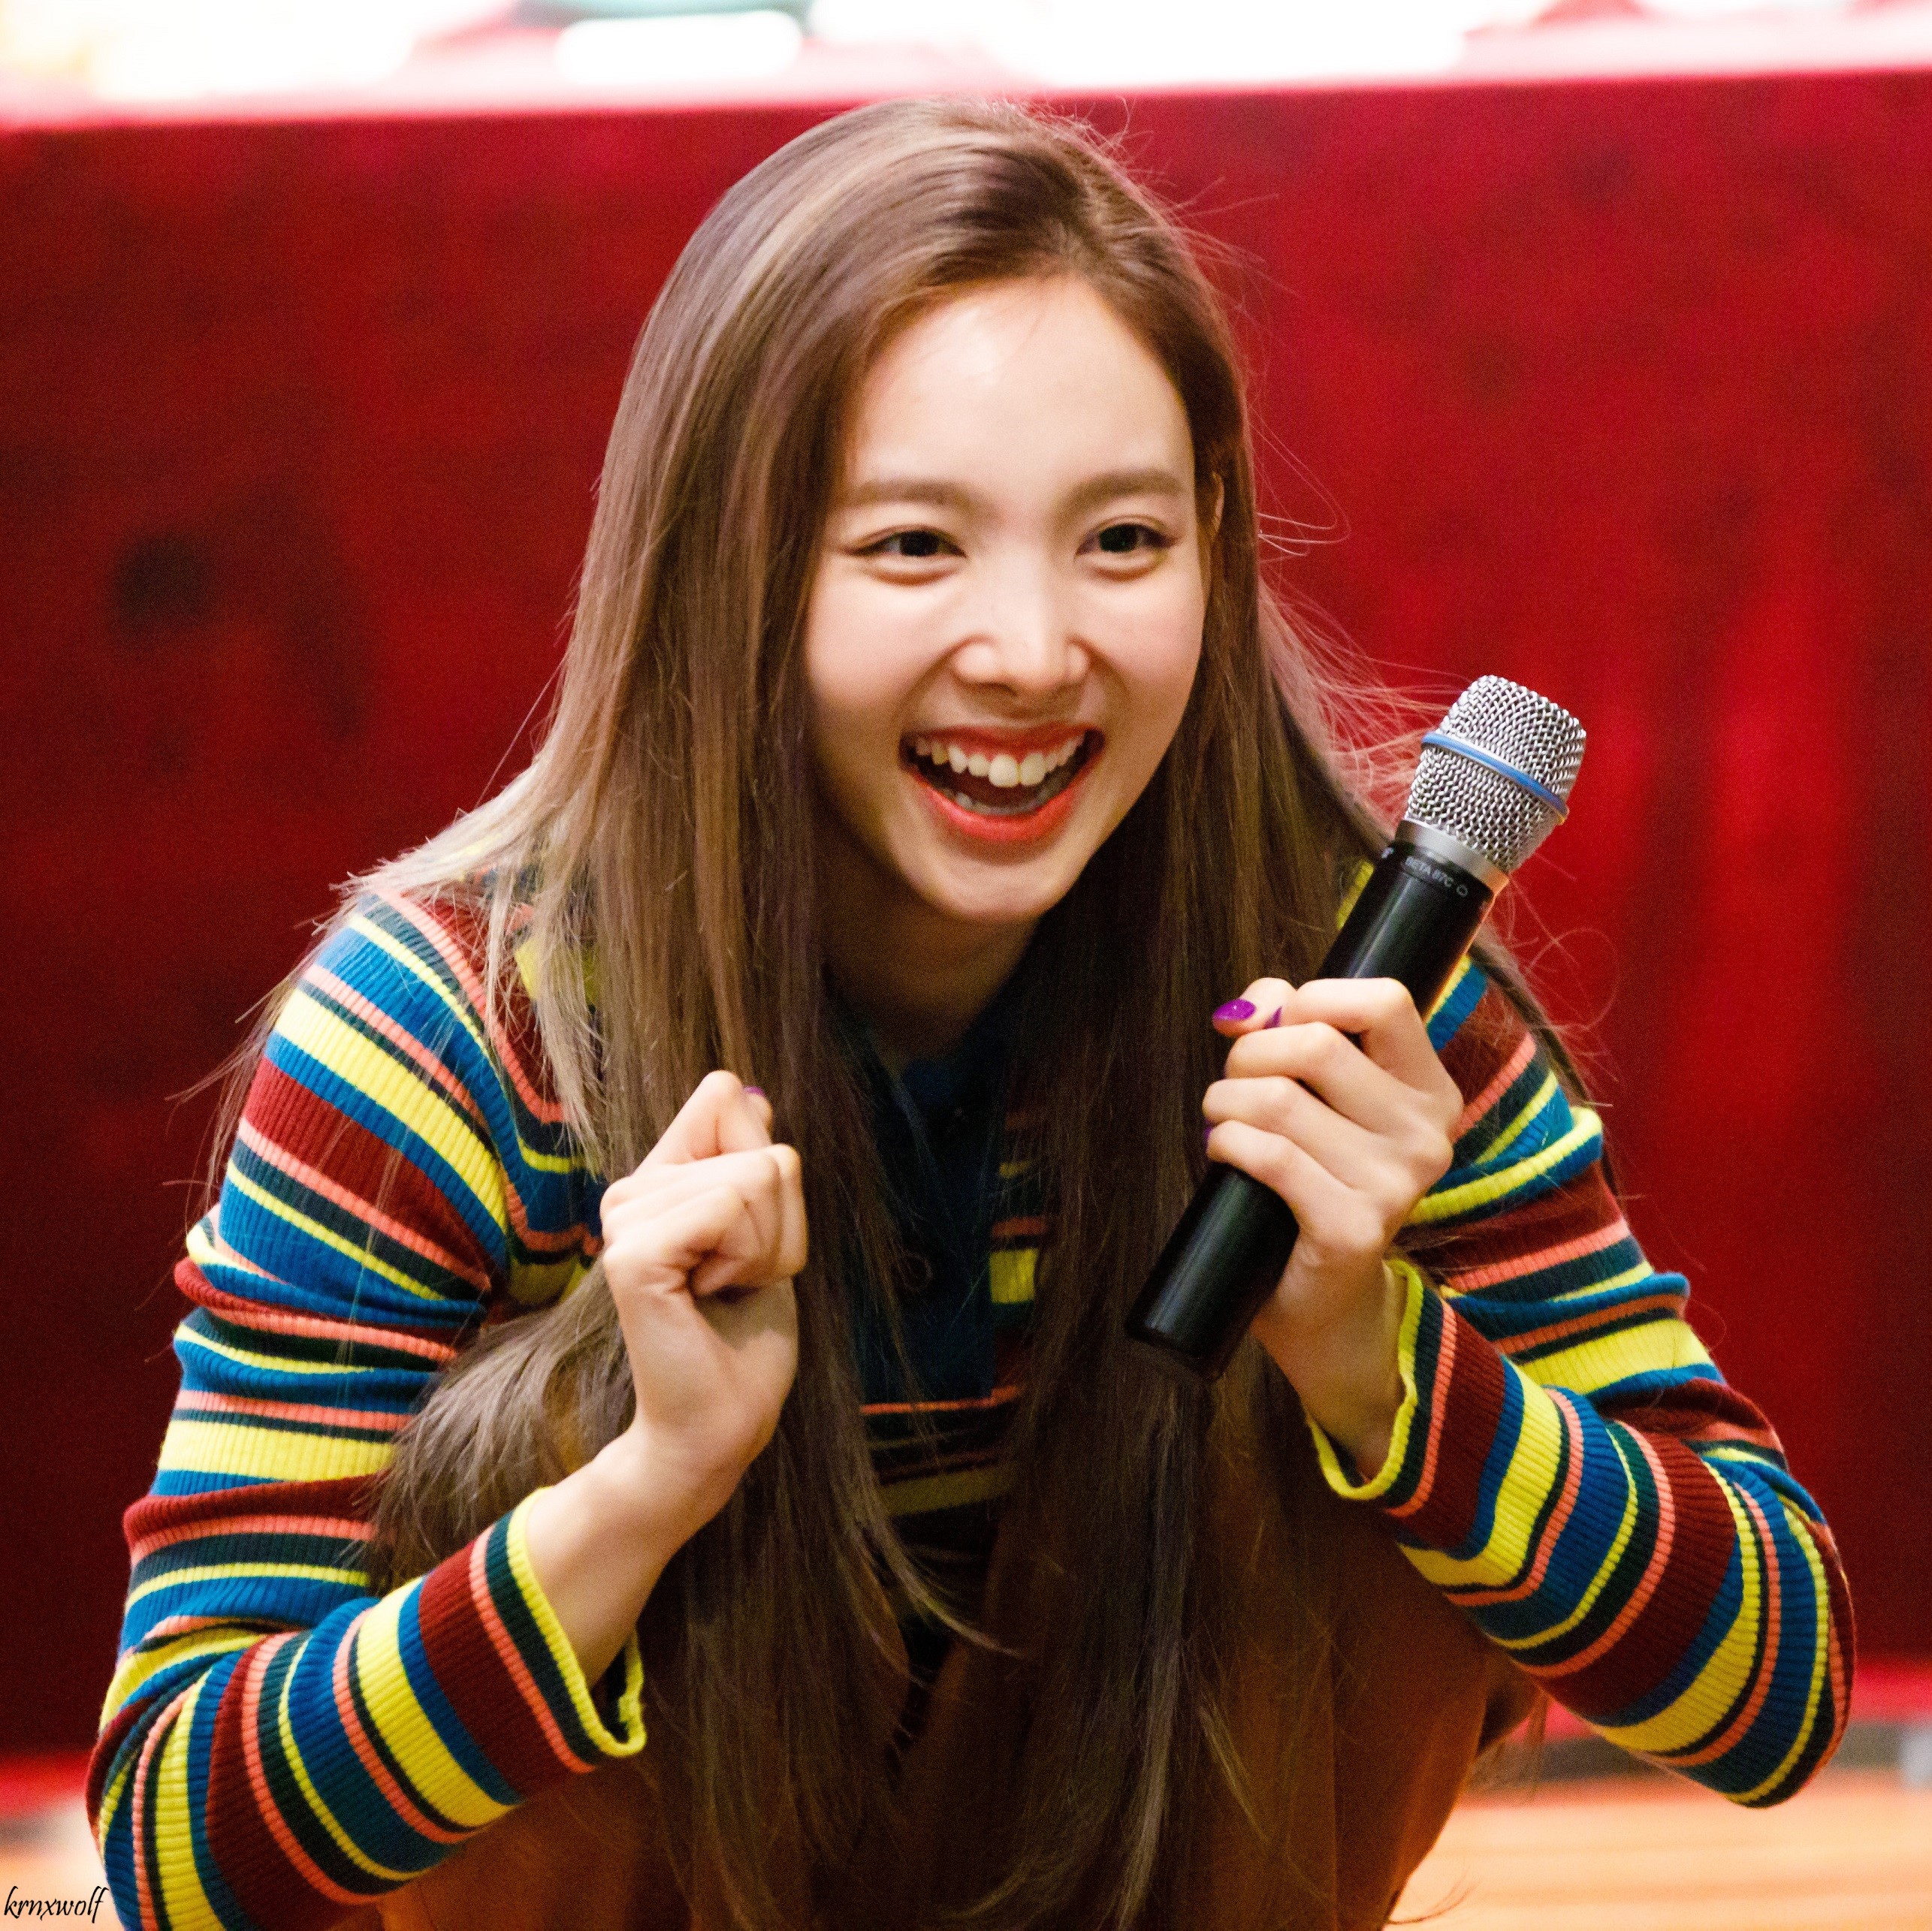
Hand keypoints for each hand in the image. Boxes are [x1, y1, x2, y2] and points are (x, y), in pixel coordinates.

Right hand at [598, 1070, 804, 1547]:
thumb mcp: (768, 1233)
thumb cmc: (744, 1342)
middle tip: (739, 1280)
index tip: (750, 1239)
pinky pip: (730, 1207)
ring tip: (724, 1291)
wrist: (718, 1425)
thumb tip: (748, 1091)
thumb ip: (752, 1161)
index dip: (769, 1168)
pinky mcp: (633, 1254)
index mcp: (659, 1180)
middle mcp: (633, 1191)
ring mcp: (626, 1219)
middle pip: (760, 1146)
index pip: (724, 1096)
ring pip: (753, 1177)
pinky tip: (710, 1296)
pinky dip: (749, 1258)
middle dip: (779, 1222)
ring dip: (767, 1246)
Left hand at [1204, 979, 1460, 1471]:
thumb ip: (1291, 1030)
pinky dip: (1226, 1144)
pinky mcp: (1353, 1229)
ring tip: (1221, 1123)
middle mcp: (1427, 1136)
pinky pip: (1269, 1155)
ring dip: (1224, 1103)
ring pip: (1279, 1099)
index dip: (1312, 999)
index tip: (1275, 1026)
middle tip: (1231, 1086)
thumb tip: (1254, 1003)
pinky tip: (1224, 1155)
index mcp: (1430, 1091)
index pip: (1386, 1000)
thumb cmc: (1309, 1183)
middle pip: (1315, 1044)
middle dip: (1248, 1055)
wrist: (1322, 1302)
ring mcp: (1397, 1185)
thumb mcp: (1313, 1097)